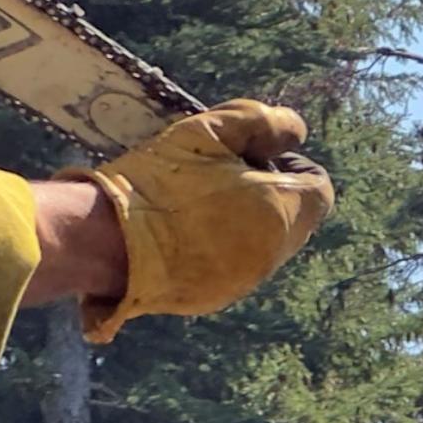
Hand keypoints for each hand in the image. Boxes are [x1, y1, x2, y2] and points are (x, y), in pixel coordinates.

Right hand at [68, 99, 332, 331]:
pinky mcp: (211, 300)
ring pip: (261, 245)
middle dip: (266, 193)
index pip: (318, 187)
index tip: (248, 154)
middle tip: (217, 175)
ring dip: (241, 222)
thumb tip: (294, 133)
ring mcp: (241, 283)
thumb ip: (265, 122)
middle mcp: (271, 255)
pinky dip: (216, 249)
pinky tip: (177, 233)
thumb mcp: (211, 129)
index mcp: (280, 212)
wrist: (104, 242)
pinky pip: (230, 268)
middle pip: (291, 218)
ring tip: (192, 204)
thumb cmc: (159, 181)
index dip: (289, 163)